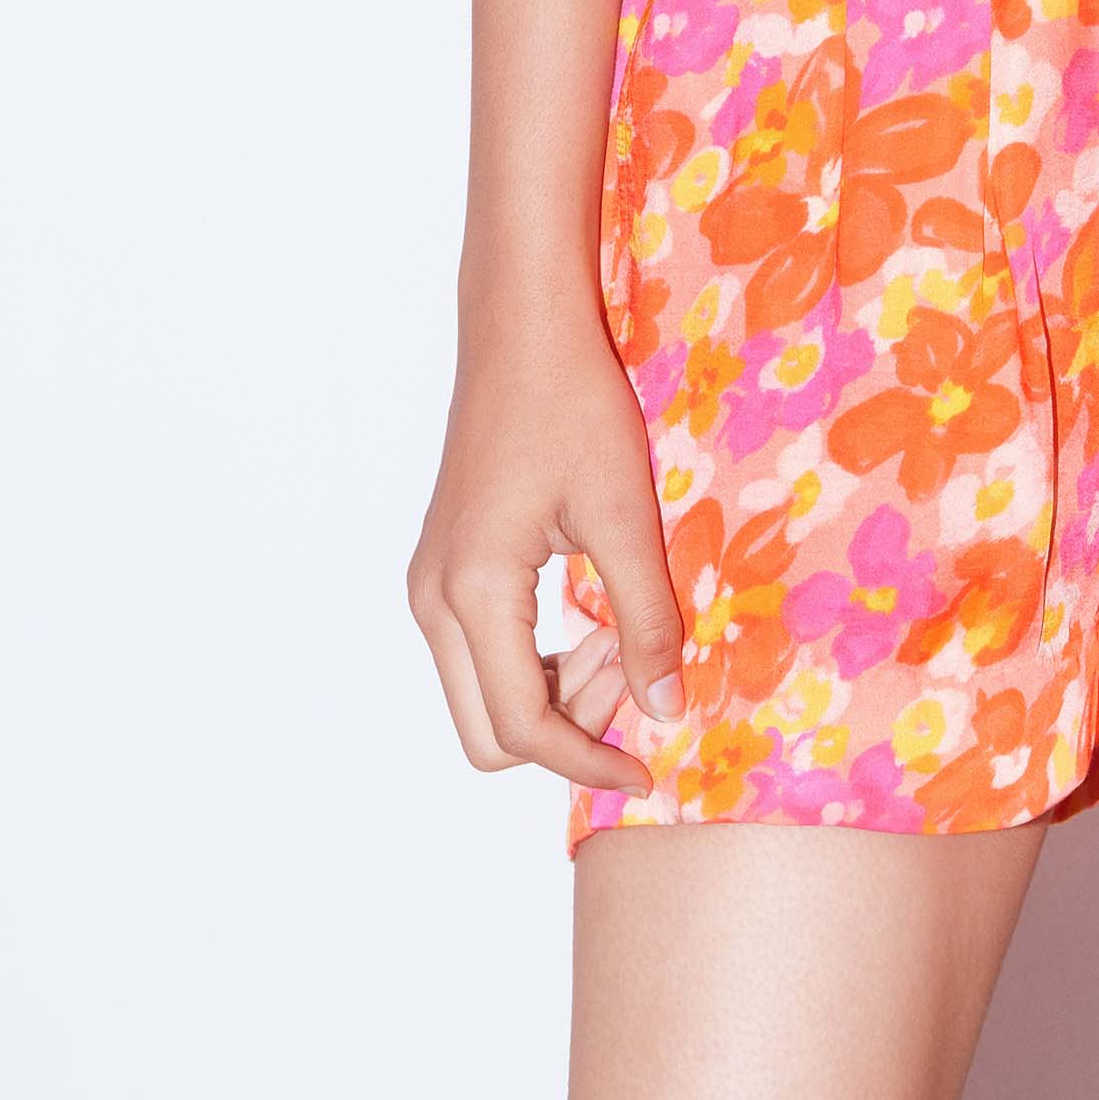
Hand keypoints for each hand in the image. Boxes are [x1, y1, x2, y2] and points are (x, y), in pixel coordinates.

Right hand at [407, 300, 686, 792]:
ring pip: (483, 697)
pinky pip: (482, 655)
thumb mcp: (626, 515)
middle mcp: (433, 601)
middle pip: (487, 734)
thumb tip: (668, 710)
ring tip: (619, 631)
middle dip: (568, 728)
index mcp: (472, 593)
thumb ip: (646, 618)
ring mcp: (430, 586)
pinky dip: (537, 660)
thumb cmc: (575, 407)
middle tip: (633, 671)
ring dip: (554, 692)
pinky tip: (590, 614)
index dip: (587, 761)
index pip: (521, 728)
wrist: (523, 330)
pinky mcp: (444, 570)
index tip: (649, 769)